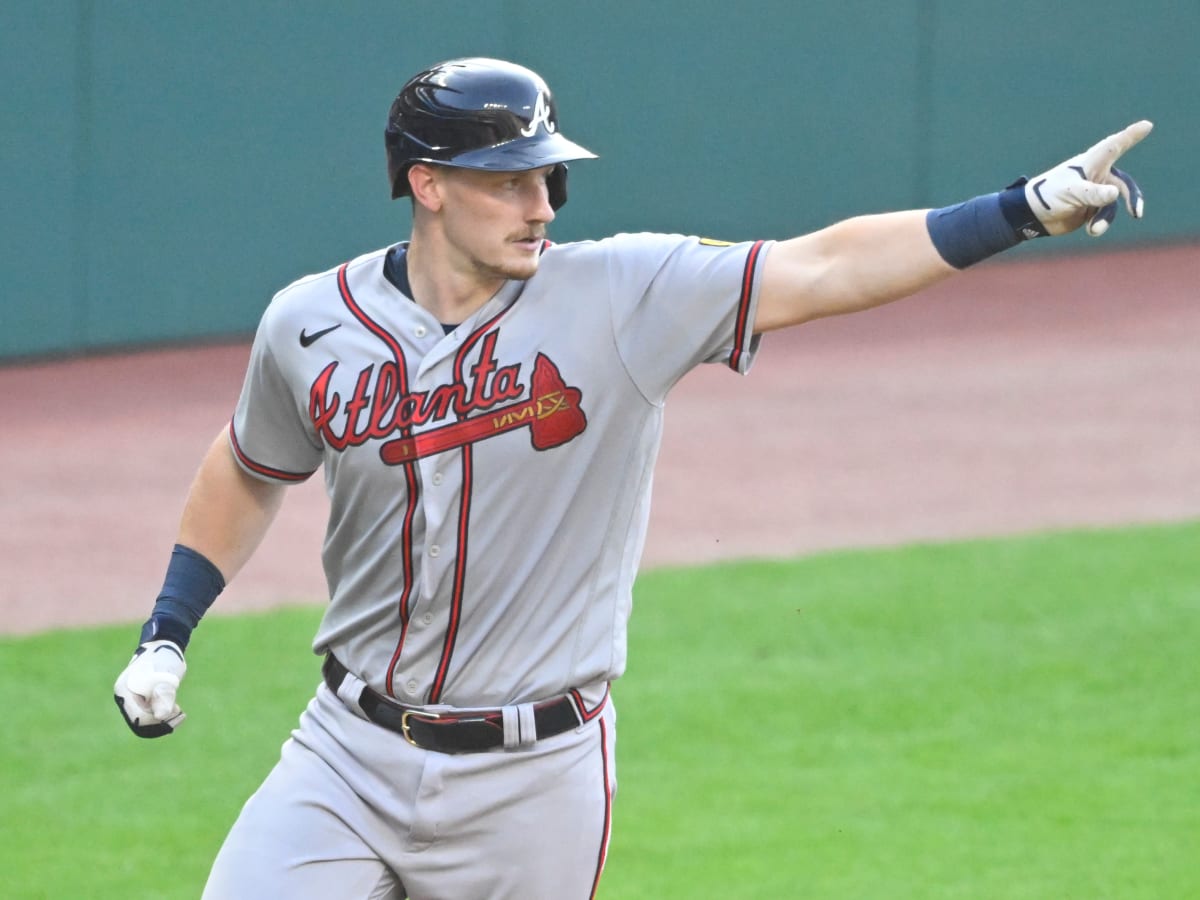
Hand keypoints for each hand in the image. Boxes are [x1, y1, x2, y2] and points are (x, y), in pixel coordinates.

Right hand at [113, 640, 186, 737]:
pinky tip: (175, 708)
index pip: (138, 718)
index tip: (176, 711)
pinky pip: (148, 715)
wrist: (165, 645)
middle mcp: (125, 697)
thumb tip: (161, 716)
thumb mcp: (166, 676)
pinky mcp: (140, 699)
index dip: (157, 721)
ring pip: (144, 721)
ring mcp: (131, 698)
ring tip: (178, 710)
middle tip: (179, 713)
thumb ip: (163, 695)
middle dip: (160, 723)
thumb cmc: (165, 657)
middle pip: (139, 723)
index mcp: (124, 691)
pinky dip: (162, 716)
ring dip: (162, 720)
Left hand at [1025, 120, 1151, 236]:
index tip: (1147, 125)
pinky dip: (1099, 224)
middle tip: (1136, 212)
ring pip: (1112, 205)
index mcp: (1091, 163)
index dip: (1131, 135)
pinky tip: (1091, 231)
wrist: (1032, 216)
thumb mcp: (1072, 192)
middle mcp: (1096, 175)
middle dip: (1132, 197)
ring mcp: (1095, 193)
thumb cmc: (1048, 195)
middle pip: (1124, 184)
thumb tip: (1115, 194)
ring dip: (1105, 218)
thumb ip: (1093, 193)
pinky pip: (1104, 216)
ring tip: (1094, 230)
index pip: (1115, 146)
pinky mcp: (1091, 208)